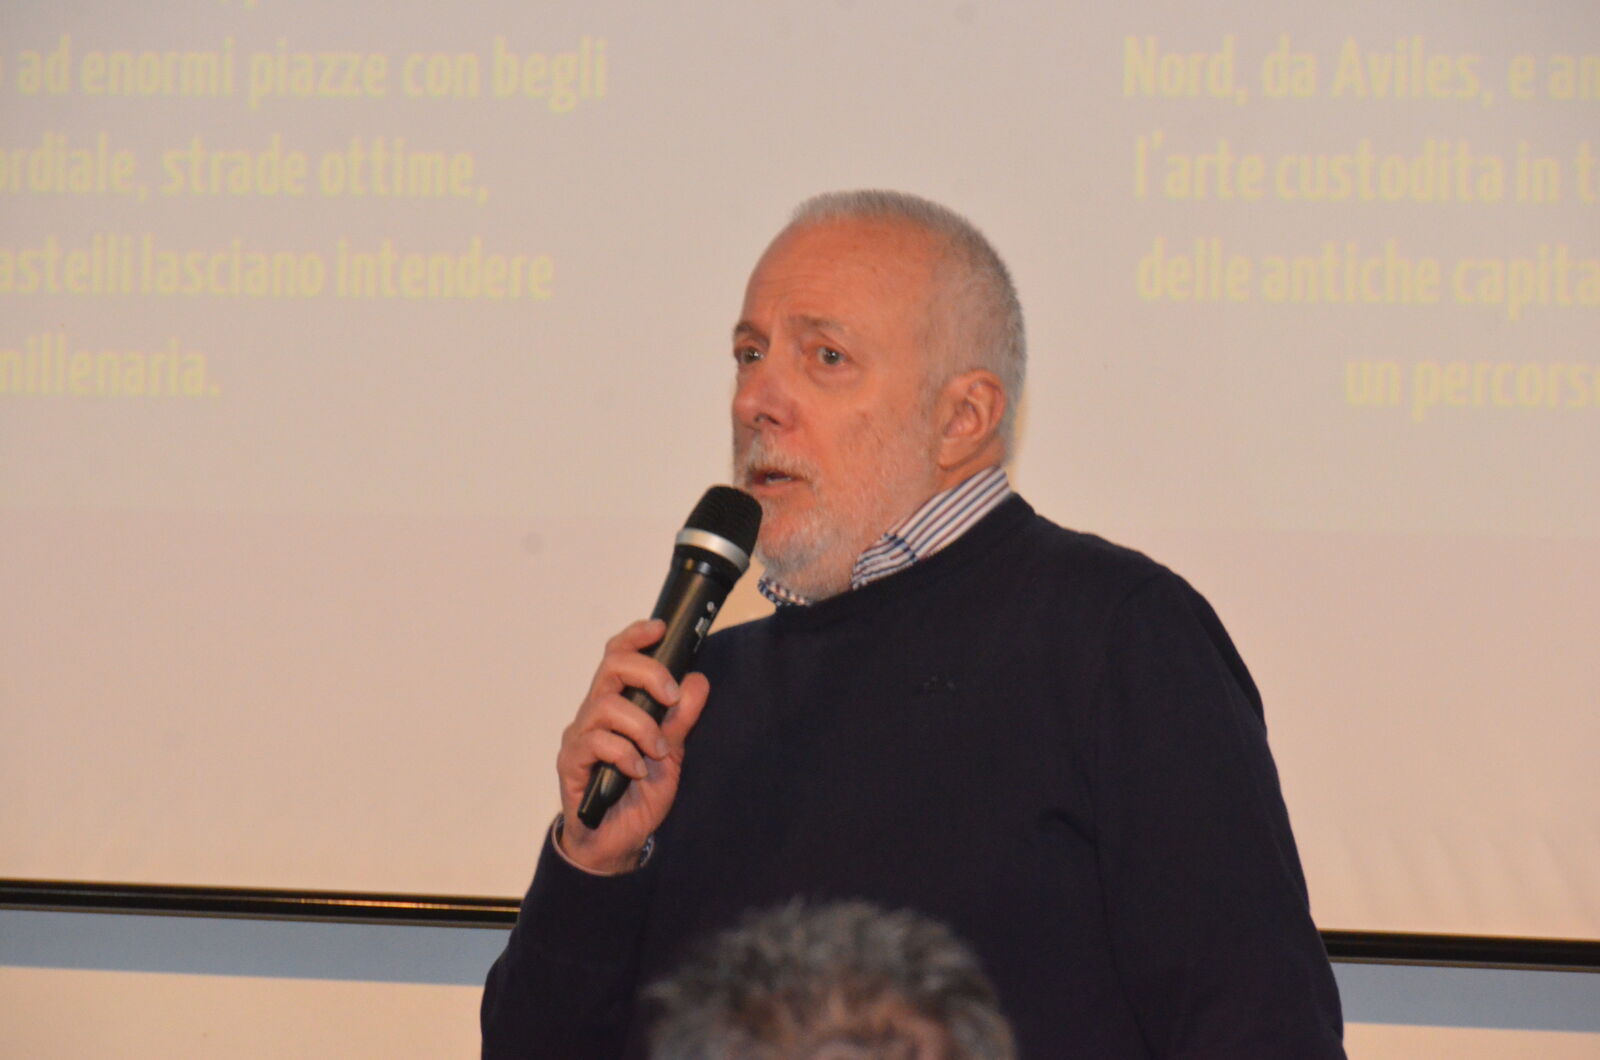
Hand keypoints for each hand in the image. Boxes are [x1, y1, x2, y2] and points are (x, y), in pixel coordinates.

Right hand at [555, 618, 710, 874]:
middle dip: (647, 673)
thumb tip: (697, 680)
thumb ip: (682, 718)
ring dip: (641, 725)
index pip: (618, 656)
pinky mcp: (571, 763)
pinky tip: (638, 771)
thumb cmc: (638, 794)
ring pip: (606, 705)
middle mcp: (594, 713)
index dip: (635, 636)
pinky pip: (596, 742)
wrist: (617, 842)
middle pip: (610, 667)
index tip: (660, 629)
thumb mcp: (672, 754)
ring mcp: (580, 737)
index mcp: (617, 704)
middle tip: (670, 697)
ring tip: (658, 751)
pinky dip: (625, 753)